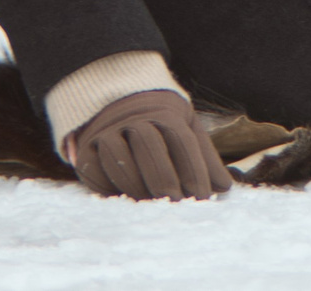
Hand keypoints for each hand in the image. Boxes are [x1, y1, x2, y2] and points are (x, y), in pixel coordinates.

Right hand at [68, 90, 232, 198]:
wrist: (115, 105)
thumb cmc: (159, 126)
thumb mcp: (186, 131)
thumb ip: (205, 157)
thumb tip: (225, 187)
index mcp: (164, 112)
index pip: (181, 139)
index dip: (193, 169)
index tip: (201, 197)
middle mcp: (134, 118)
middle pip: (149, 143)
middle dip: (164, 176)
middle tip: (175, 202)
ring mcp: (107, 132)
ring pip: (119, 156)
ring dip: (137, 184)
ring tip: (151, 206)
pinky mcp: (86, 151)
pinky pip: (95, 169)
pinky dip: (111, 188)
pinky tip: (126, 202)